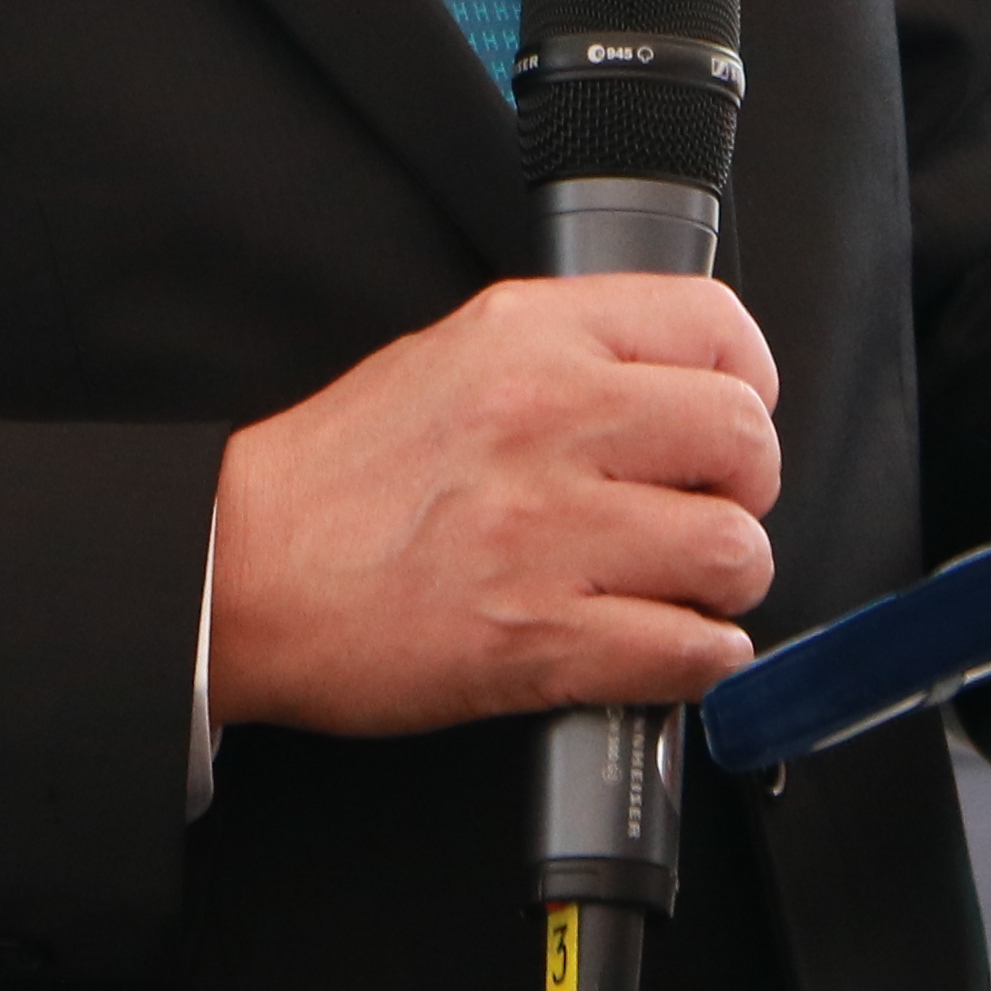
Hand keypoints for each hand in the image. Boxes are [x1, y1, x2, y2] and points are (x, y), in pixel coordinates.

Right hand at [205, 274, 784, 738]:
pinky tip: (660, 645)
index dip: (748, 383)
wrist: (243, 568)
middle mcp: (549, 420)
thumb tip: (678, 381)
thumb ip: (570, 354)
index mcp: (531, 337)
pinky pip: (690, 652)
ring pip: (733, 552)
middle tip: (705, 508)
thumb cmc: (339, 473)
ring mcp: (548, 533)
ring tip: (676, 586)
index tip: (729, 421)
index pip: (716, 331)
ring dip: (722, 583)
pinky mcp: (540, 639)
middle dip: (744, 487)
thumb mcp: (455, 355)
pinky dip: (697, 660)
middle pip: (744, 441)